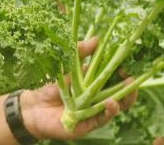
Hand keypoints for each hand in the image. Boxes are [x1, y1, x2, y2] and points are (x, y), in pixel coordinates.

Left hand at [22, 38, 136, 139]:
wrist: (31, 106)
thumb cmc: (46, 83)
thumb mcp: (61, 63)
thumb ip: (77, 52)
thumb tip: (96, 39)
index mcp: (91, 82)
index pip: (112, 76)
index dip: (121, 69)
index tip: (126, 60)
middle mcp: (95, 97)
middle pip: (119, 91)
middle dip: (128, 83)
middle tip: (131, 73)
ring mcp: (93, 110)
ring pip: (116, 105)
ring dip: (125, 96)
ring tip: (130, 86)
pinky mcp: (89, 123)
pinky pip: (103, 118)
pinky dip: (110, 110)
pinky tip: (112, 102)